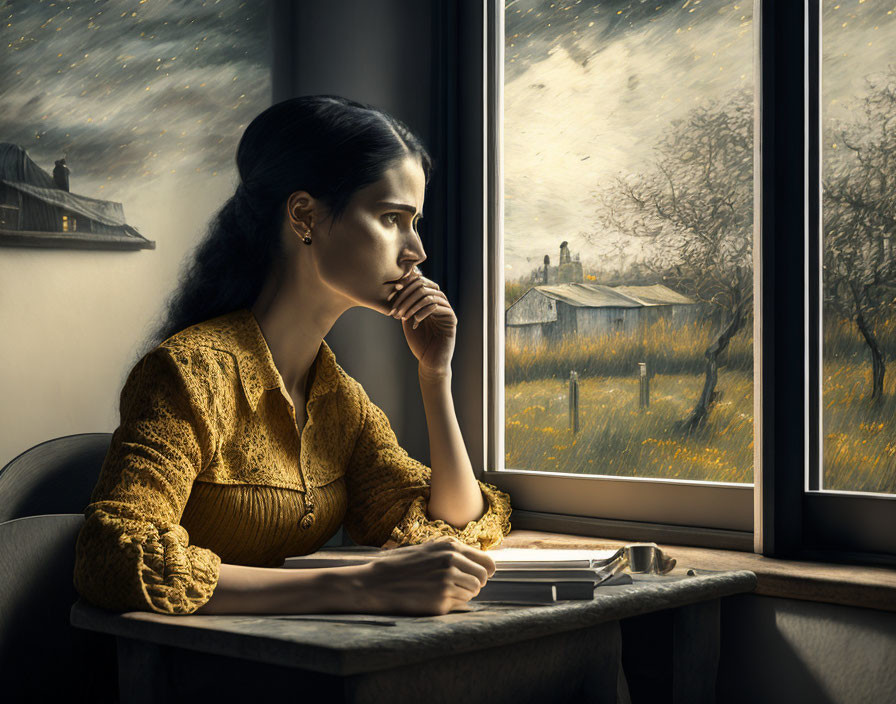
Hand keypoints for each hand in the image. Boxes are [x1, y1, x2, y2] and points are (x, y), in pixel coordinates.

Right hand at [352, 537, 496, 615]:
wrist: (379, 583)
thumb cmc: (405, 565)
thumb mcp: (429, 548)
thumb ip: (454, 551)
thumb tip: (483, 561)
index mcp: (451, 547)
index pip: (487, 561)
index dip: (487, 570)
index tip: (484, 575)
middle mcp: (452, 562)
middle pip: (482, 578)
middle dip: (476, 583)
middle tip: (462, 585)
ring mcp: (447, 582)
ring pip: (473, 592)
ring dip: (464, 593)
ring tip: (445, 590)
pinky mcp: (441, 601)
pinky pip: (460, 604)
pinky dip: (453, 602)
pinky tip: (436, 597)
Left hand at [387, 268, 455, 376]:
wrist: (429, 362)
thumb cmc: (418, 342)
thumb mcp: (407, 319)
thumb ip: (406, 304)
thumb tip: (398, 285)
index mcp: (430, 300)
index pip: (420, 283)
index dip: (405, 285)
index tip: (392, 294)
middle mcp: (440, 302)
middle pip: (424, 287)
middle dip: (406, 297)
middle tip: (396, 309)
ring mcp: (447, 310)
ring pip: (430, 296)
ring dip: (413, 305)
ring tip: (403, 316)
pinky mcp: (452, 320)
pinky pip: (437, 307)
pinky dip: (423, 312)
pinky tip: (415, 321)